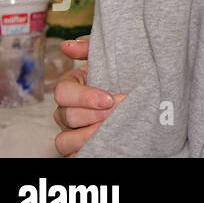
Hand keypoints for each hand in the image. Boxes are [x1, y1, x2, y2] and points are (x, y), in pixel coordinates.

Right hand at [52, 36, 125, 156]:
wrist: (140, 94)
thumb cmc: (120, 73)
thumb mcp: (107, 58)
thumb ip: (89, 47)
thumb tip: (68, 45)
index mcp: (70, 88)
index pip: (62, 93)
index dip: (84, 97)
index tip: (109, 99)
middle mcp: (66, 111)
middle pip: (67, 117)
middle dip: (95, 115)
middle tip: (120, 111)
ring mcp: (71, 132)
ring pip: (65, 141)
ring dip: (89, 136)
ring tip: (113, 130)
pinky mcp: (81, 148)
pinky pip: (74, 157)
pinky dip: (88, 153)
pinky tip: (107, 146)